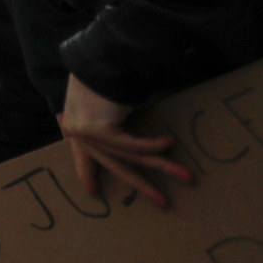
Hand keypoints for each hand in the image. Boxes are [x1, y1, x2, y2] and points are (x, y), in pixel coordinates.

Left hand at [62, 76, 193, 209]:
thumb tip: (115, 129)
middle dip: (141, 184)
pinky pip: (129, 144)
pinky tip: (169, 143)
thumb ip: (105, 121)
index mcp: (75, 126)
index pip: (83, 155)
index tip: (91, 190)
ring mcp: (85, 133)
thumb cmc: (103, 77)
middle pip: (114, 165)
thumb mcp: (102, 103)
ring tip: (186, 176)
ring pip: (129, 157)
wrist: (99, 59)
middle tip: (162, 202)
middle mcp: (77, 132)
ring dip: (161, 166)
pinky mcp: (96, 130)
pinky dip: (150, 144)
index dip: (87, 172)